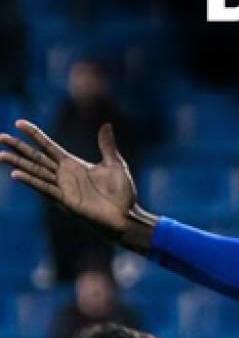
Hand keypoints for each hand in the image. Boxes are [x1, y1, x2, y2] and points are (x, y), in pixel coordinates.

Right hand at [0, 120, 155, 250]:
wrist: (127, 216)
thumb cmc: (122, 194)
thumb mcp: (115, 164)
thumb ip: (106, 145)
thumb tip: (106, 124)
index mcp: (73, 165)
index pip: (48, 146)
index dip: (34, 134)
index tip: (19, 122)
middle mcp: (64, 175)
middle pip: (36, 158)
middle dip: (19, 147)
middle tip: (1, 137)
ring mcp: (63, 188)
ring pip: (35, 172)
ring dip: (18, 163)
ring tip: (1, 154)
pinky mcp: (65, 200)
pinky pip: (45, 188)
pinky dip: (31, 181)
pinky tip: (15, 174)